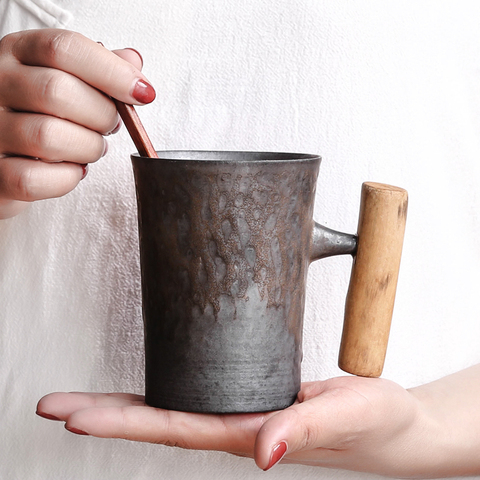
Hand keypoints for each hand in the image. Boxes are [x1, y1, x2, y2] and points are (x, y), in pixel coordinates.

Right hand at [0, 28, 154, 218]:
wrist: (4, 156)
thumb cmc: (39, 113)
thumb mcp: (64, 77)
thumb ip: (98, 68)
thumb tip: (132, 63)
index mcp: (17, 52)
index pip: (64, 49)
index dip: (112, 72)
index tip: (142, 93)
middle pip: (57, 91)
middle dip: (102, 116)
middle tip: (110, 126)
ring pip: (48, 137)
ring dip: (88, 149)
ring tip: (90, 148)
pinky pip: (33, 178)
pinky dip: (66, 178)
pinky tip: (72, 169)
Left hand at [37, 376, 434, 476]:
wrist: (393, 427)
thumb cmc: (375, 423)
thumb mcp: (349, 416)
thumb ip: (306, 429)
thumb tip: (262, 451)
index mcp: (250, 432)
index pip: (174, 428)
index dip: (122, 423)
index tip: (72, 417)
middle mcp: (238, 426)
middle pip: (160, 422)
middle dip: (105, 416)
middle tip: (53, 407)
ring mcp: (243, 414)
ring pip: (173, 411)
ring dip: (127, 407)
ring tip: (84, 402)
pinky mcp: (253, 399)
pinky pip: (198, 397)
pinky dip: (164, 394)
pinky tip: (152, 391)